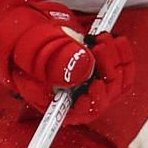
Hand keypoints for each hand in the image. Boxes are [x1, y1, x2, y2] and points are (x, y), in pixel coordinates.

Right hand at [0, 2, 135, 123]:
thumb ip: (53, 60)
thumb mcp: (32, 50)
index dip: (91, 104)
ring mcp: (90, 88)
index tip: (94, 85)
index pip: (78, 114)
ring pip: (115, 84)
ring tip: (104, 38)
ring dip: (115, 60)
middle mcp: (75, 100)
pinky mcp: (102, 74)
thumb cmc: (25, 45)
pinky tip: (116, 39)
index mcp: (54, 103)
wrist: (30, 34)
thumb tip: (82, 68)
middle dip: (106, 70)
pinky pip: (122, 73)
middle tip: (99, 46)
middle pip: (102, 98)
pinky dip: (123, 56)